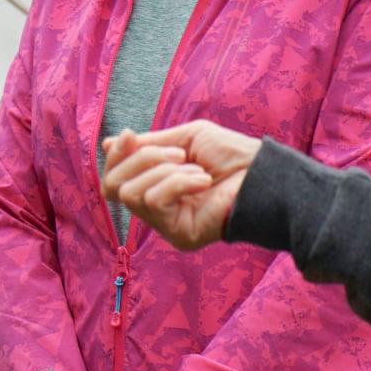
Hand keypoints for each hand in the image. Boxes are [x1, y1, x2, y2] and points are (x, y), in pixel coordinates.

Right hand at [101, 120, 261, 250]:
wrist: (263, 174)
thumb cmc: (231, 156)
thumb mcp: (184, 139)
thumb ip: (147, 145)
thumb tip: (107, 145)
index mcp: (155, 185)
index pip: (114, 178)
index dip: (116, 156)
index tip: (129, 135)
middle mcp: (156, 208)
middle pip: (113, 187)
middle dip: (142, 160)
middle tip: (178, 153)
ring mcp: (165, 224)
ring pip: (132, 193)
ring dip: (164, 172)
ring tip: (196, 169)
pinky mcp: (177, 235)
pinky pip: (154, 201)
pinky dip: (178, 182)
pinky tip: (203, 182)